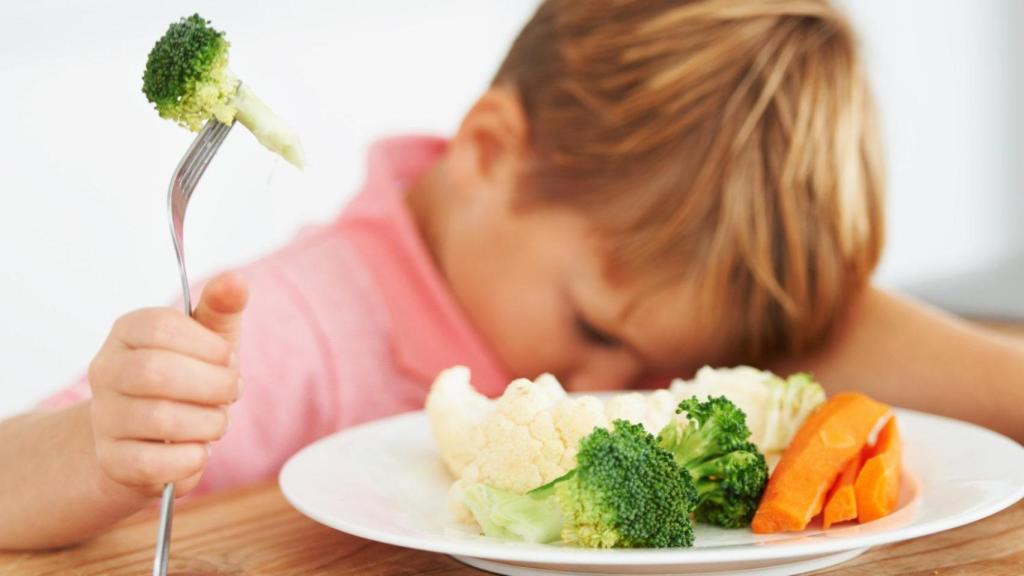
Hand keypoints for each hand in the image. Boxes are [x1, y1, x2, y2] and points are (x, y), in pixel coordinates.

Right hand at [87, 272, 247, 497]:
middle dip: (213, 385)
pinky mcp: (112, 460)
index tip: (228, 359)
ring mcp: (104, 417)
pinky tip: (198, 450)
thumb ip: (222, 307)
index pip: (161, 327)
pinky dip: (191, 459)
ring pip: (160, 419)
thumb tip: (235, 280)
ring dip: (209, 423)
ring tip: (216, 421)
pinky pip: (154, 463)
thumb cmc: (188, 378)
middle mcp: (106, 370)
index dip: (208, 346)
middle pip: (157, 373)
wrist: (151, 438)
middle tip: (231, 391)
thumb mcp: (209, 339)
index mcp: (128, 332)